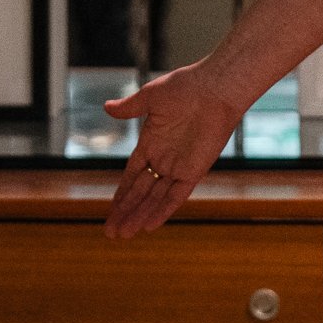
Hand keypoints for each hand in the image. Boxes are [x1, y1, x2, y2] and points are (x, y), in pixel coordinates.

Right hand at [101, 63, 246, 239]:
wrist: (215, 88)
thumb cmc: (185, 87)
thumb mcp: (151, 97)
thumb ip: (130, 108)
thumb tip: (106, 107)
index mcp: (152, 143)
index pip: (133, 176)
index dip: (122, 194)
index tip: (111, 210)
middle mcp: (164, 158)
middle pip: (141, 192)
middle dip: (125, 212)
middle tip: (110, 233)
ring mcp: (179, 166)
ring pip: (155, 198)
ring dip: (140, 216)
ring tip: (124, 235)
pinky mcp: (194, 171)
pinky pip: (176, 195)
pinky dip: (163, 210)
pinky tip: (149, 226)